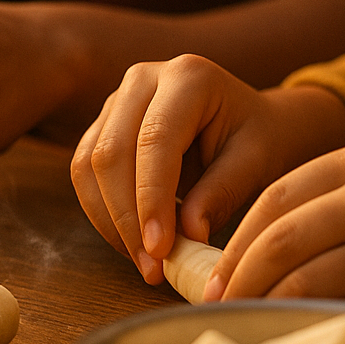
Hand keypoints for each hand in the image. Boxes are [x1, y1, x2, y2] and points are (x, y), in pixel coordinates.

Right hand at [70, 55, 344, 282]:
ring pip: (88, 165)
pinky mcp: (102, 125)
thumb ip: (221, 193)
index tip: (159, 250)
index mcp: (188, 76)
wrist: (250, 123)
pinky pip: (84, 174)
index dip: (152, 198)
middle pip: (111, 153)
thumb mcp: (256, 163)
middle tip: (151, 267)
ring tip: (144, 262)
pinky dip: (103, 214)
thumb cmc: (259, 139)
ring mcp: (117, 100)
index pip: (155, 140)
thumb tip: (187, 236)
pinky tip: (131, 242)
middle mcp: (143, 79)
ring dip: (110, 221)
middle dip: (126, 218)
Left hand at [206, 139, 344, 339]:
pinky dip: (307, 320)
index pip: (274, 196)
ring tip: (245, 320)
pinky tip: (291, 329)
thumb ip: (324, 205)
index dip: (234, 239)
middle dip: (238, 275)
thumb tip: (238, 255)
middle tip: (217, 303)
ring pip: (305, 274)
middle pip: (280, 235)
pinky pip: (342, 304)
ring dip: (265, 303)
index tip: (210, 271)